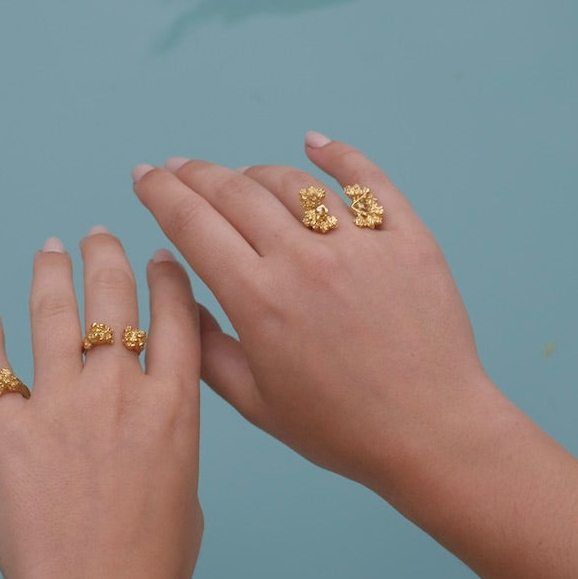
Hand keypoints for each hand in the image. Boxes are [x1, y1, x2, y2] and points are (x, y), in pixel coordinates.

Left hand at [0, 231, 202, 578]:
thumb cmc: (152, 568)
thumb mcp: (186, 494)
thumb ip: (169, 446)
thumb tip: (150, 433)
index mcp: (174, 406)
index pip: (174, 317)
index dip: (166, 278)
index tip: (158, 257)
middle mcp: (118, 390)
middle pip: (114, 300)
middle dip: (107, 259)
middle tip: (97, 237)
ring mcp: (60, 404)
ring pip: (55, 315)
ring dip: (52, 275)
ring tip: (49, 251)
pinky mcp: (7, 428)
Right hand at [132, 136, 498, 499]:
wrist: (433, 434)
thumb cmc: (342, 429)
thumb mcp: (255, 402)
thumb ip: (203, 346)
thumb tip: (173, 289)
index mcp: (259, 301)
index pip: (192, 223)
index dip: (160, 194)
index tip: (144, 177)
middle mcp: (305, 260)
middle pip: (234, 192)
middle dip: (194, 175)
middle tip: (177, 169)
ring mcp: (360, 244)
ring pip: (292, 182)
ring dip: (254, 173)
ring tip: (239, 178)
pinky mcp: (408, 239)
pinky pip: (367, 181)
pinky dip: (337, 155)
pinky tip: (314, 143)